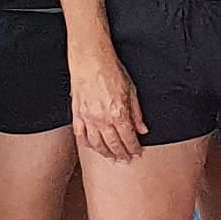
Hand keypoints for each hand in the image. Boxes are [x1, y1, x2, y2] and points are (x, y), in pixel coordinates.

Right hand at [69, 42, 148, 163]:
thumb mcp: (131, 90)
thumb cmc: (111, 70)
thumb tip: (143, 129)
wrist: (90, 59)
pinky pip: (81, 135)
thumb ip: (137, 113)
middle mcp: (102, 119)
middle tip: (125, 159)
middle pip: (113, 145)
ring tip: (111, 157)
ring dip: (105, 153)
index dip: (134, 148)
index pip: (128, 138)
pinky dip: (87, 144)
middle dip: (121, 154)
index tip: (136, 152)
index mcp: (118, 113)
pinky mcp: (77, 114)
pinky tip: (93, 146)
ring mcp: (88, 118)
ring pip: (97, 144)